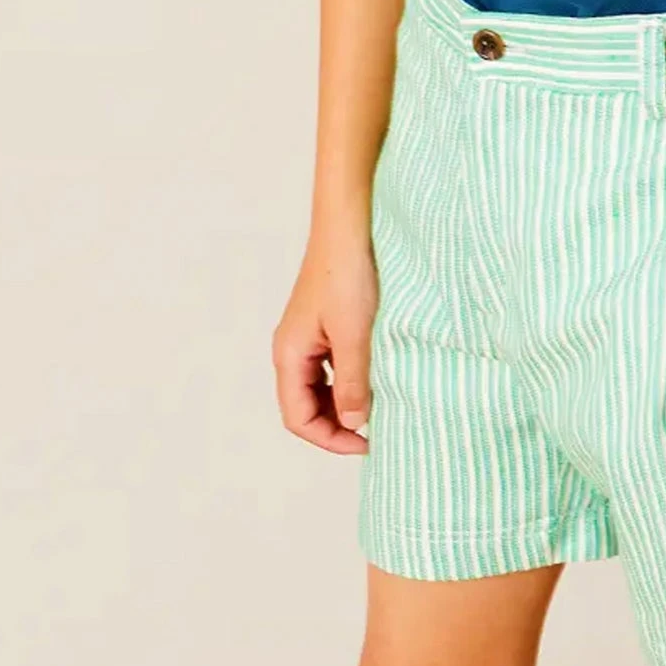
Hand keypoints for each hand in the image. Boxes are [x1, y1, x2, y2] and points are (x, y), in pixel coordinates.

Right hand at [272, 231, 378, 452]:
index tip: (366, 442)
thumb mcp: (354, 333)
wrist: (349, 223)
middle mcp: (292, 348)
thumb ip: (351, 381)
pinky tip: (372, 374)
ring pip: (318, 386)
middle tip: (375, 430)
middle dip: (336, 424)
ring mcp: (307, 335)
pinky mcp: (324, 322)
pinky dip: (348, 378)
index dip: (330, 439)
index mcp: (289, 354)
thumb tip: (352, 422)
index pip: (298, 418)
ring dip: (343, 402)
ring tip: (376, 405)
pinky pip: (330, 365)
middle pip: (305, 406)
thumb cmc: (348, 274)